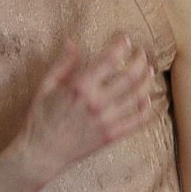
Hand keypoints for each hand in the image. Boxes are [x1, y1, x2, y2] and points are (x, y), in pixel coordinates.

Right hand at [16, 33, 154, 182]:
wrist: (41, 153)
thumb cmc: (40, 118)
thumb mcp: (45, 87)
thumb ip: (62, 64)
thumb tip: (72, 42)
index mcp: (80, 87)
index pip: (109, 60)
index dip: (120, 46)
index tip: (124, 38)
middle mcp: (98, 103)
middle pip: (130, 77)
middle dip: (139, 61)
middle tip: (141, 53)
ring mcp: (108, 121)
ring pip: (139, 97)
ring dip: (147, 80)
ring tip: (149, 71)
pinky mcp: (113, 136)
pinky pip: (138, 120)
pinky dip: (147, 108)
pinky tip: (148, 99)